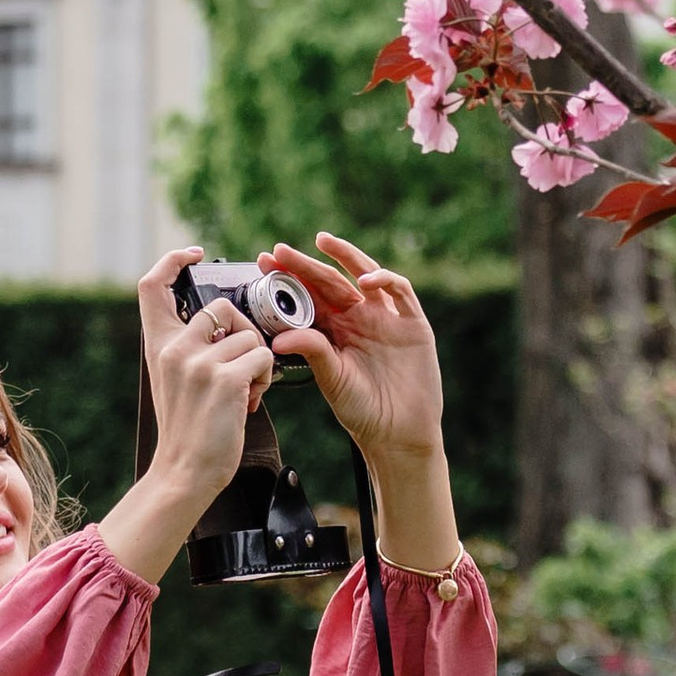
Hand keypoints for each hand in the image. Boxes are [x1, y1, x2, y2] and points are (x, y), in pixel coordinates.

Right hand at [95, 251, 276, 584]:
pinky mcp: (227, 378)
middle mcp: (175, 348)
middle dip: (242, 329)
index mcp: (159, 346)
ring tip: (245, 391)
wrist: (184, 472)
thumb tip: (221, 320)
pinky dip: (266, 377)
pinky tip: (251, 400)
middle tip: (243, 362)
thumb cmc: (187, 428)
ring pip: (249, 336)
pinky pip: (264, 356)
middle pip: (220, 307)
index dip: (172, 260)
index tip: (193, 254)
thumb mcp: (173, 379)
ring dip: (257, 361)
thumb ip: (188, 347)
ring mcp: (200, 362)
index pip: (151, 286)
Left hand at [260, 236, 446, 484]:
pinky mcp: (412, 323)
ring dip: (345, 255)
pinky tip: (364, 281)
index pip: (308, 296)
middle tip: (280, 250)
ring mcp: (386, 317)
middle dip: (305, 264)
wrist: (398, 433)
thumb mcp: (331, 378)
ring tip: (323, 242)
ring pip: (365, 274)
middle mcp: (358, 318)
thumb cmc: (362, 409)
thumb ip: (311, 353)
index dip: (288, 278)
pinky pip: (400, 291)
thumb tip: (276, 339)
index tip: (263, 263)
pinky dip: (384, 280)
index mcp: (335, 330)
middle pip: (330, 281)